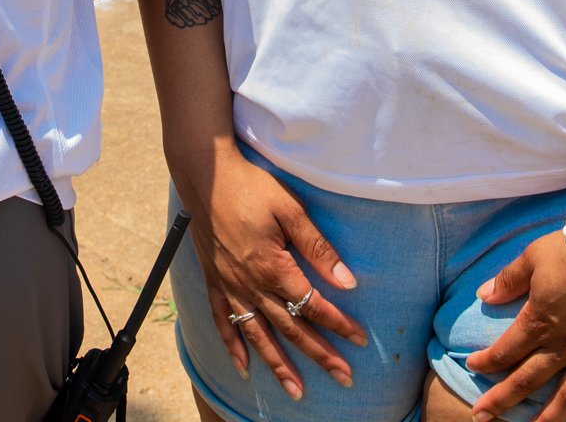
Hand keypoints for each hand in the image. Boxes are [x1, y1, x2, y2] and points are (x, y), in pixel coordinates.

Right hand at [173, 142, 367, 401]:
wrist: (205, 174)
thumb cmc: (250, 186)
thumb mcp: (289, 208)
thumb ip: (317, 247)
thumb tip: (347, 281)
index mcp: (273, 267)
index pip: (313, 304)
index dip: (339, 323)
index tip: (360, 340)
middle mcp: (251, 284)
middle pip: (290, 327)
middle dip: (319, 354)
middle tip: (344, 378)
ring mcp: (230, 285)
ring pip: (258, 334)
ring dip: (279, 365)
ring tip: (297, 391)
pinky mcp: (214, 279)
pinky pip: (223, 320)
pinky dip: (233, 346)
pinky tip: (243, 366)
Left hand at [468, 230, 565, 421]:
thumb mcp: (532, 256)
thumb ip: (509, 280)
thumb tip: (483, 296)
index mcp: (539, 320)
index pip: (506, 350)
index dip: (486, 361)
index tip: (472, 366)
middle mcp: (565, 344)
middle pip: (529, 380)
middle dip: (502, 400)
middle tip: (482, 416)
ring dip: (548, 418)